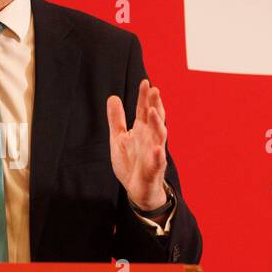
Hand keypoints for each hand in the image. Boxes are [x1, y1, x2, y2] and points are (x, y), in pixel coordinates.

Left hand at [106, 79, 167, 209]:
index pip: (144, 110)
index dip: (144, 97)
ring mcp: (154, 153)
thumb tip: (113, 97)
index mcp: (142, 130)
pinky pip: (158, 161)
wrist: (137, 189)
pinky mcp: (154, 169)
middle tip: (154, 90)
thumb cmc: (130, 162)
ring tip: (152, 111)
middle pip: (154, 119)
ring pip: (159, 136)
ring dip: (156, 123)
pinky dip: (158, 155)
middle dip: (155, 105)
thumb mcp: (119, 138)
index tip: (145, 82)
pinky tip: (158, 149)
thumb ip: (116, 119)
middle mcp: (150, 139)